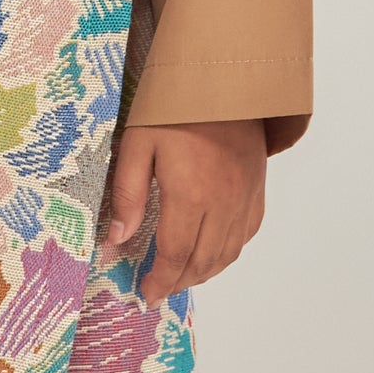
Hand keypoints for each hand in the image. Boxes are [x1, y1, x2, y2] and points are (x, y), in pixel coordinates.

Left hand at [96, 119, 268, 303]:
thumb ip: (128, 195)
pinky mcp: (257, 189)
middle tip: (158, 290)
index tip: (146, 294)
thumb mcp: (137, 144)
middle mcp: (223, 203)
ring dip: (203, 273)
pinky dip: (228, 252)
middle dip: (178, 282)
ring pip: (227, 253)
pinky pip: (246, 234)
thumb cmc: (175, 106)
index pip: (175, 255)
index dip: (160, 281)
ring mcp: (244, 197)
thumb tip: (116, 238)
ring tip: (180, 278)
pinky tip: (211, 253)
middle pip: (202, 261)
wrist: (225, 78)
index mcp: (190, 194)